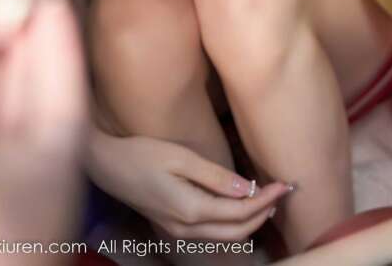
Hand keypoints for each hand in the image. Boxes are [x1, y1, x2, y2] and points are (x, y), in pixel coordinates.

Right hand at [88, 130, 290, 239]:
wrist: (107, 166)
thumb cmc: (143, 154)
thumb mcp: (181, 157)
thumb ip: (215, 176)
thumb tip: (247, 189)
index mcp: (191, 210)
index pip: (240, 212)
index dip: (266, 199)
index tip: (284, 184)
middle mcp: (187, 228)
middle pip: (237, 232)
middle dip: (263, 214)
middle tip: (282, 193)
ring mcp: (178, 232)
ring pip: (225, 238)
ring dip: (250, 222)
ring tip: (267, 201)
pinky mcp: (173, 227)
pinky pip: (211, 234)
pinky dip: (231, 225)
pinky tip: (238, 207)